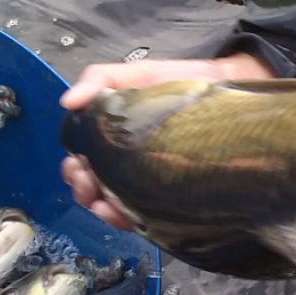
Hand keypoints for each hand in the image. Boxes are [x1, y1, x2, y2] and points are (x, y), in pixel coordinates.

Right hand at [58, 52, 275, 228]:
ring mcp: (150, 183)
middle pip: (94, 189)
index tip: (77, 168)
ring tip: (105, 207)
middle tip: (88, 187)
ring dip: (103, 210)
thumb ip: (98, 78)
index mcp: (112, 141)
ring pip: (117, 207)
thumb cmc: (179, 82)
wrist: (228, 87)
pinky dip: (132, 220)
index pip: (83, 163)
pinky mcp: (175, 196)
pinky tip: (128, 216)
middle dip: (84, 191)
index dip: (74, 170)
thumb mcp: (135, 74)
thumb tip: (67, 101)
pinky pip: (149, 217)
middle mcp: (127, 166)